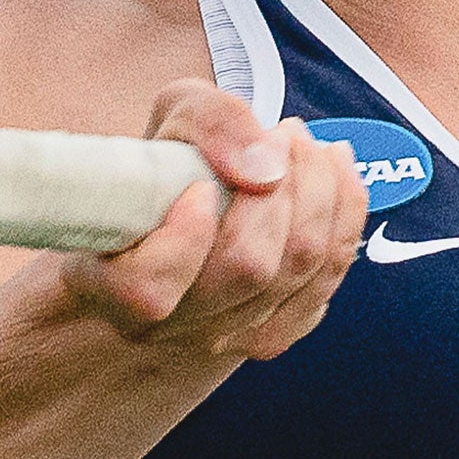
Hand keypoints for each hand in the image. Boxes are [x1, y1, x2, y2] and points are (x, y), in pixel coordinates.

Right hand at [57, 84, 366, 361]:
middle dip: (281, 185)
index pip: (150, 290)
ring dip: (318, 189)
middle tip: (281, 132)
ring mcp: (227, 338)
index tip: (198, 187)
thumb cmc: (167, 169)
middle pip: (247, 267)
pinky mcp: (277, 332)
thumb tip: (265, 164)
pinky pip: (329, 276)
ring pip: (296, 269)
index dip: (184, 236)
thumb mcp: (169, 120)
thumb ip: (208, 121)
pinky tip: (335, 166)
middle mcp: (170, 327)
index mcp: (114, 286)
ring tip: (303, 142)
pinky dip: (344, 211)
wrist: (184, 221)